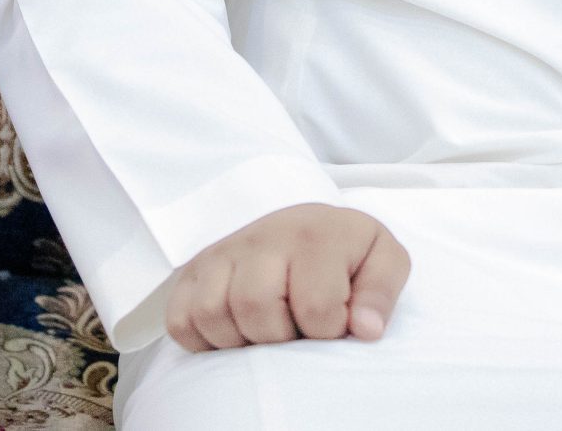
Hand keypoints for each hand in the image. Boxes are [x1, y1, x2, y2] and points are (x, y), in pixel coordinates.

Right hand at [163, 203, 409, 352]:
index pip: (316, 307)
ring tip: (267, 332)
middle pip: (256, 308)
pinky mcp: (191, 273)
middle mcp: (260, 237)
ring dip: (242, 340)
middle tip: (295, 331)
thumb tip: (364, 330)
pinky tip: (236, 332)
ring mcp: (220, 254)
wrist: (301, 222)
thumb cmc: (344, 251)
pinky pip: (180, 321)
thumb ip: (381, 292)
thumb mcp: (380, 258)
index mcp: (313, 234)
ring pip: (212, 315)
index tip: (333, 322)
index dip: (328, 330)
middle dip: (281, 337)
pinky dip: (204, 340)